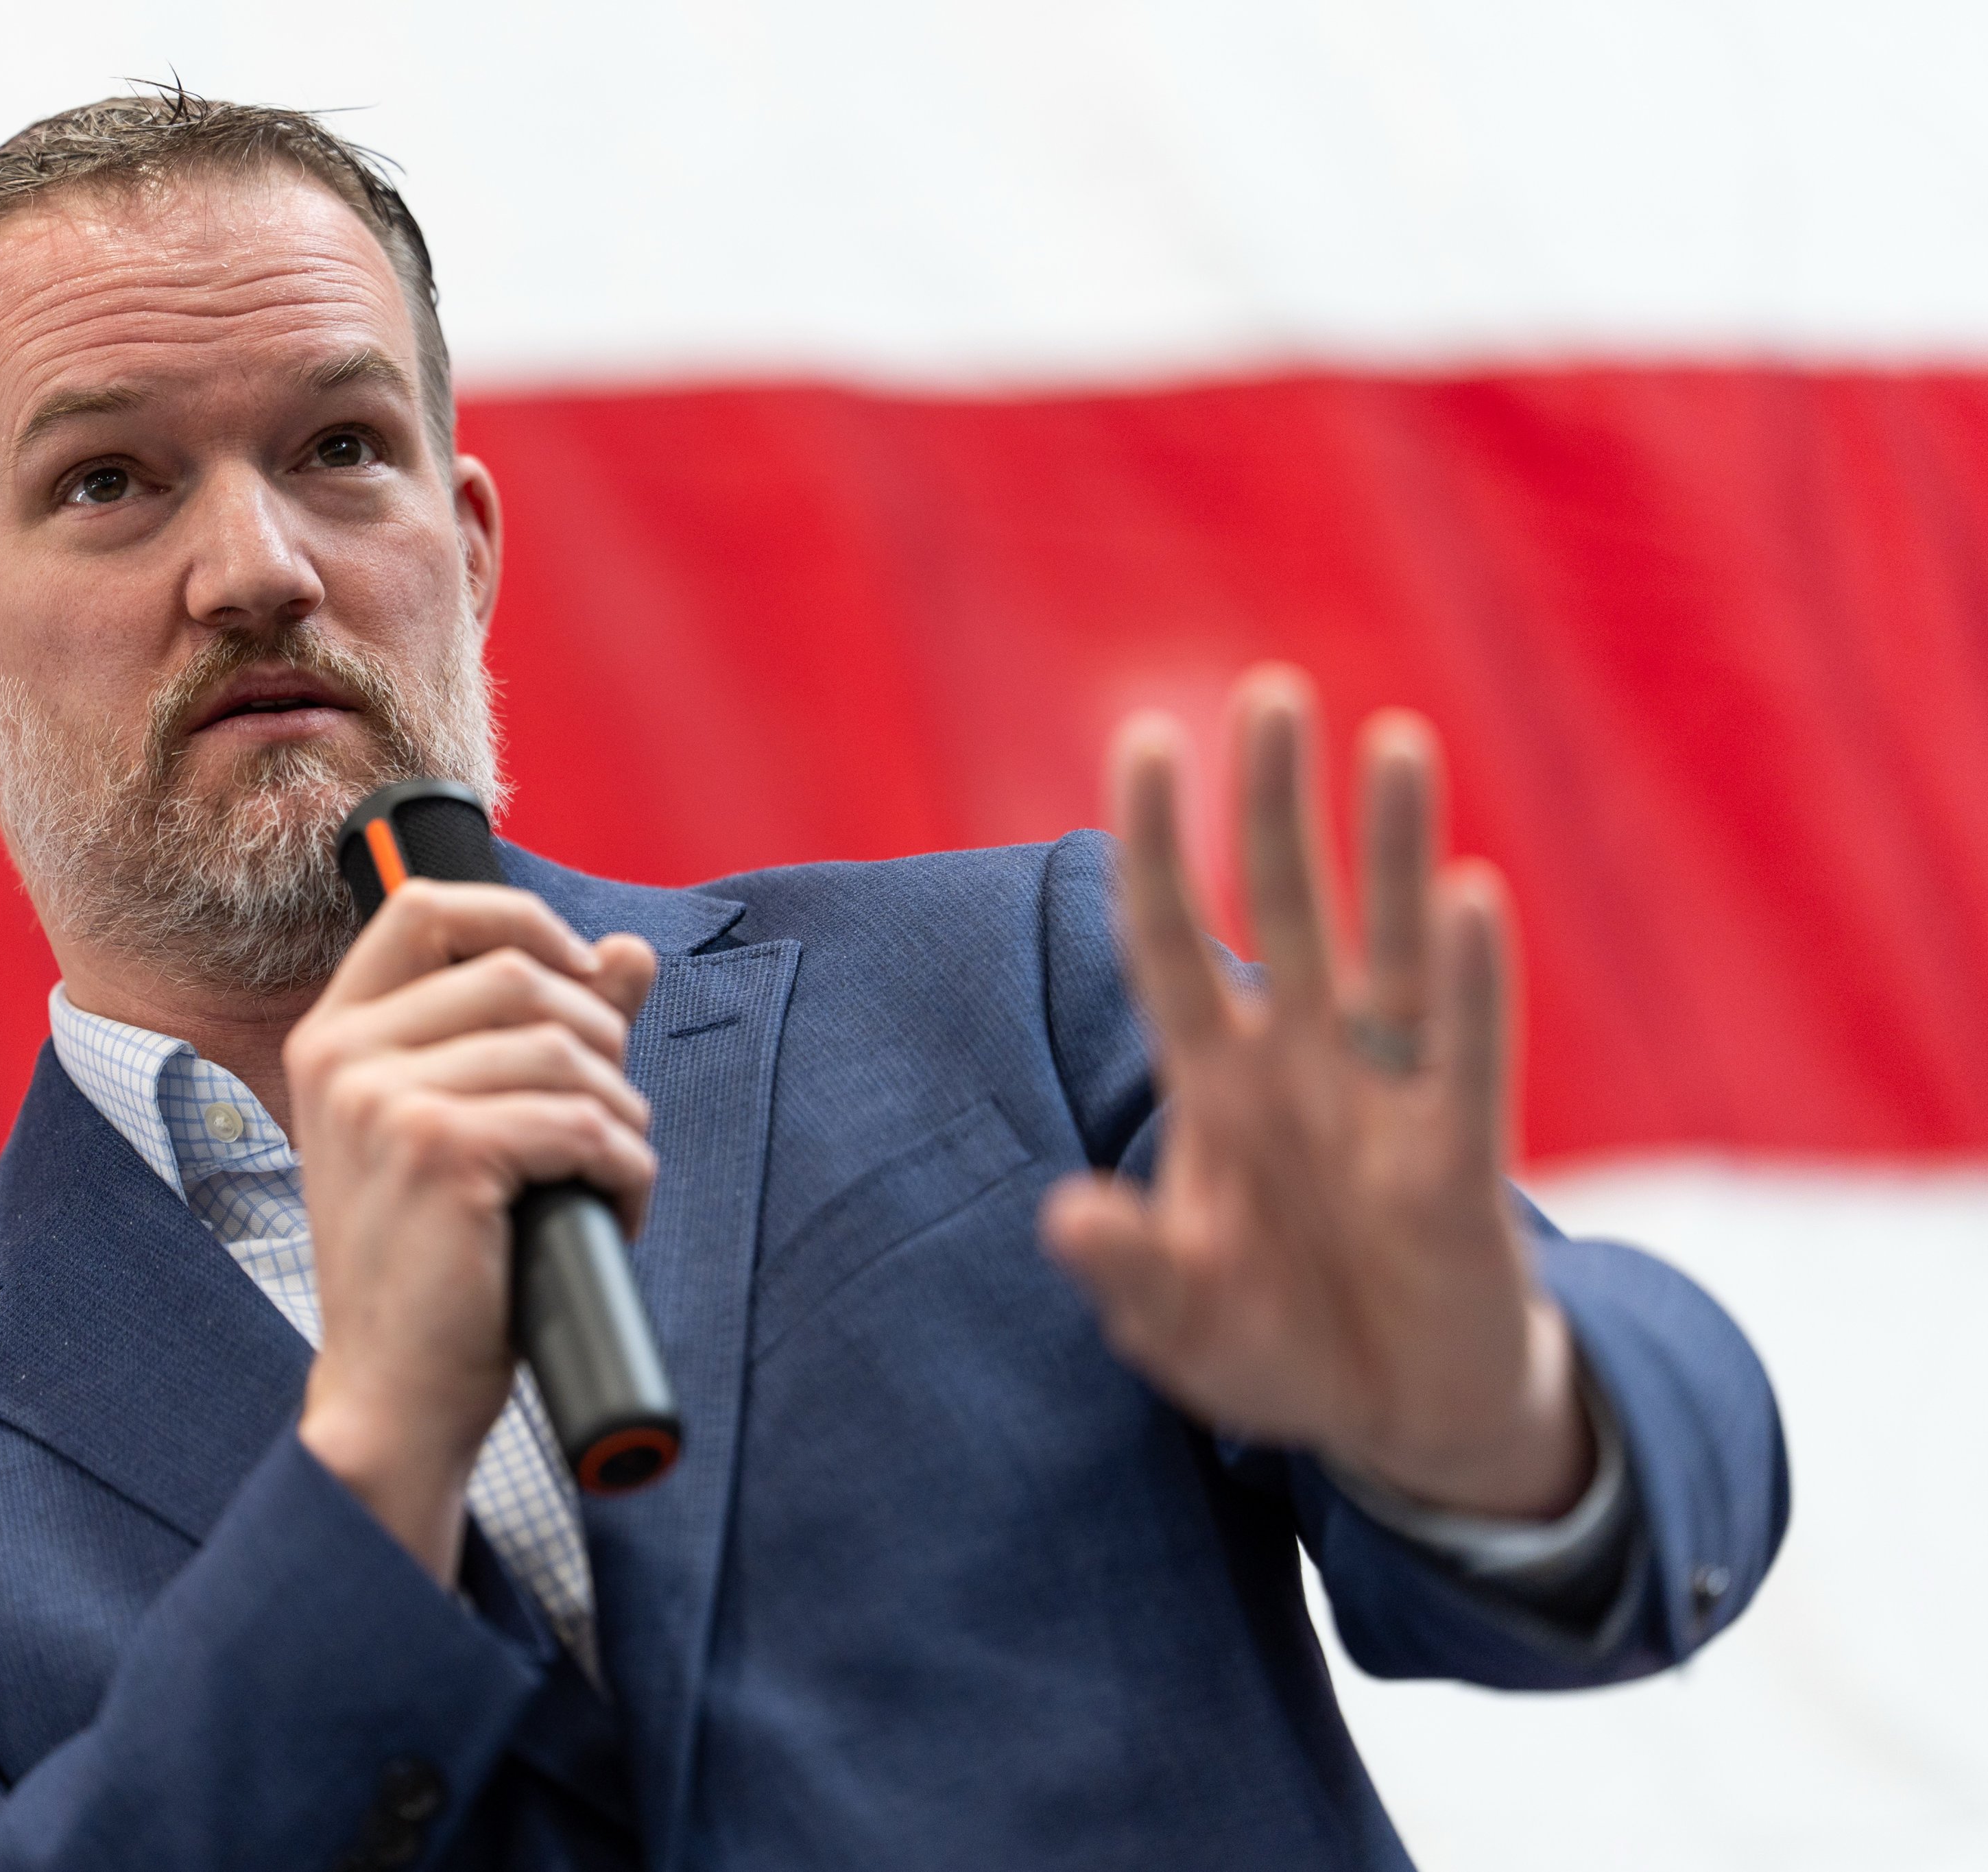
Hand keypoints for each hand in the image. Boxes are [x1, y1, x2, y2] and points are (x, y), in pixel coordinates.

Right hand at [285, 881, 658, 1580]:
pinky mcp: (441, 1153)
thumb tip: (631, 952)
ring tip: (608, 1174)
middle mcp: (344, 1058)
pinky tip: (612, 1212)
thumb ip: (536, 1032)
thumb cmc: (432, 1267)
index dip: (520, 919)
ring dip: (619, 1116)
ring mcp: (385, 1102)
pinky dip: (624, 1170)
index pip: (426, 908)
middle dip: (599, 1041)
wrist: (393, 1394)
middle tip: (605, 1119)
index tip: (579, 975)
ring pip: (564, 1052)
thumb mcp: (465, 1129)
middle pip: (520, 976)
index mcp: (333, 1040)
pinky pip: (581, 1124)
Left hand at [1040, 666, 1592, 1520]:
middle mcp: (1300, 1070)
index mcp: (1215, 1087)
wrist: (1396, 1420)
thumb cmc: (1277, 1347)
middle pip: (1282, 912)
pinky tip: (1466, 895)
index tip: (1144, 739)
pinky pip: (1464, 1058)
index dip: (1157, 849)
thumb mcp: (1180, 1320)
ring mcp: (1383, 1107)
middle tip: (1273, 690)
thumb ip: (1129, 1269)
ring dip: (1390, 852)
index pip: (1170, 943)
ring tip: (1396, 740)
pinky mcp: (1458, 1168)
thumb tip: (1061, 1217)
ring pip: (1384, 956)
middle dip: (1274, 809)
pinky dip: (1466, 983)